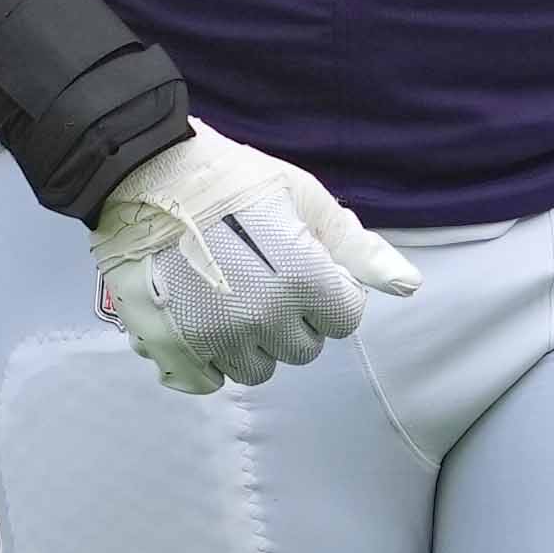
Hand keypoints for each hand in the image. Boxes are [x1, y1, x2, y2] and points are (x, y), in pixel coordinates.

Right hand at [88, 125, 417, 392]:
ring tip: (229, 296)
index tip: (300, 264)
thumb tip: (409, 286)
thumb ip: (357, 249)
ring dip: (251, 342)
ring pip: (256, 368)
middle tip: (261, 276)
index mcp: (304, 281)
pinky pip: (206, 381)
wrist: (143, 171)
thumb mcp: (305, 199)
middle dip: (292, 319)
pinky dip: (207, 360)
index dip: (328, 291)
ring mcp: (214, 337)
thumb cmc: (233, 179)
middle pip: (302, 349)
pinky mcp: (171, 346)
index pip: (343, 319)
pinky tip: (200, 322)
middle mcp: (262, 318)